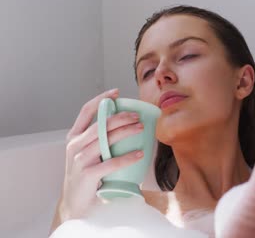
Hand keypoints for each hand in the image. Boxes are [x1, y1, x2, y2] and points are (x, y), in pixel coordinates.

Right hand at [58, 88, 144, 220]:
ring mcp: (80, 160)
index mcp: (73, 136)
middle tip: (137, 115)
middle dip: (120, 116)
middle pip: (99, 124)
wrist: (76, 202)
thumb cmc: (87, 174)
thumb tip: (126, 123)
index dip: (101, 99)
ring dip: (125, 132)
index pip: (85, 111)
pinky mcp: (88, 174)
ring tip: (141, 128)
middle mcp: (74, 145)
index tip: (117, 92)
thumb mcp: (88, 152)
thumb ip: (99, 138)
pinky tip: (140, 154)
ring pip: (105, 140)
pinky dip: (127, 157)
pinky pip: (111, 163)